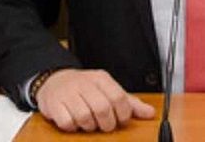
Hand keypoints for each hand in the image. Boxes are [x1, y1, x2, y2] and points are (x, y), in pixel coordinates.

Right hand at [35, 68, 155, 132]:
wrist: (55, 81)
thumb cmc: (85, 89)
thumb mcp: (108, 90)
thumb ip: (129, 103)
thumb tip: (149, 113)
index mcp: (101, 79)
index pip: (119, 97)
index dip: (122, 114)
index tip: (120, 119)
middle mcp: (84, 83)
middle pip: (102, 108)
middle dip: (106, 123)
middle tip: (104, 125)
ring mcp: (68, 93)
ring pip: (84, 117)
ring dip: (89, 126)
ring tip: (88, 122)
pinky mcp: (54, 104)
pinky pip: (67, 122)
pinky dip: (72, 126)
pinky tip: (73, 121)